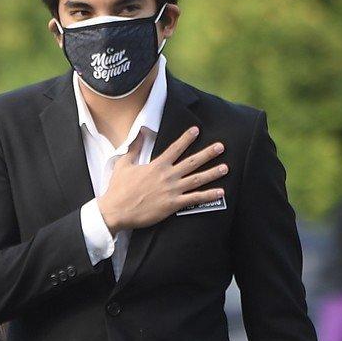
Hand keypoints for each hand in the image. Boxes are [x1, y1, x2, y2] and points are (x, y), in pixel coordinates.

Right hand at [97, 127, 226, 233]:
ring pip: (197, 179)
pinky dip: (208, 196)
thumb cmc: (118, 189)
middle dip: (208, 153)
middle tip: (221, 147)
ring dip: (212, 173)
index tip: (196, 130)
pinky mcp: (172, 205)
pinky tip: (220, 192)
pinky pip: (194, 199)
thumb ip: (134, 148)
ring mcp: (171, 190)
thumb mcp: (123, 165)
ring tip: (225, 168)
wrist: (116, 210)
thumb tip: (139, 133)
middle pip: (192, 162)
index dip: (186, 138)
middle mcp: (167, 176)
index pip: (175, 148)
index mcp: (156, 166)